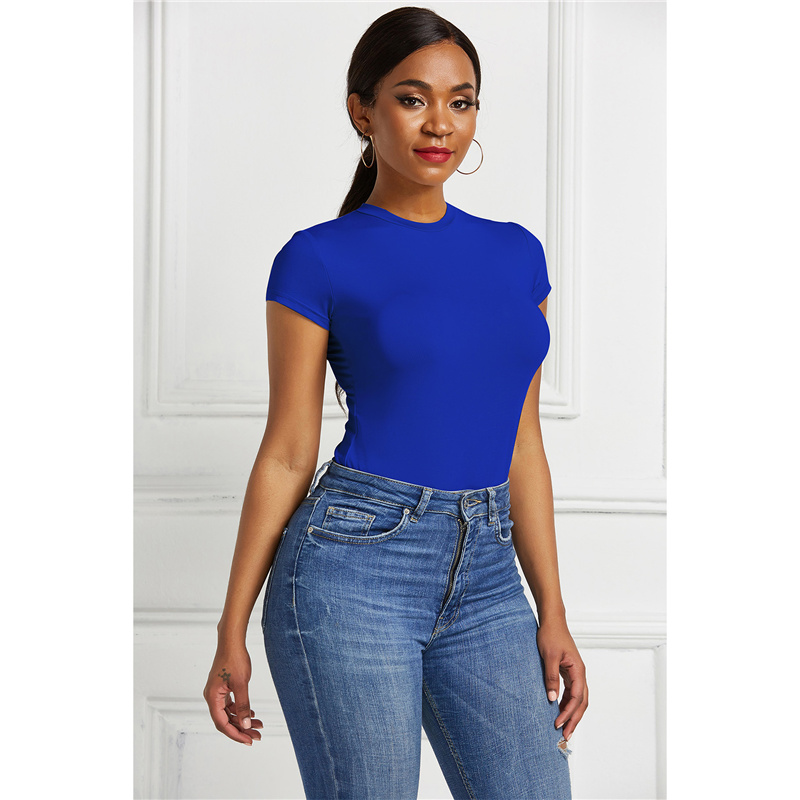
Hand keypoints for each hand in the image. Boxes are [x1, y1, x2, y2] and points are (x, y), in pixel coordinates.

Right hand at [203, 644, 262, 744]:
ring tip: (258, 725)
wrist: (232, 641)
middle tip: (256, 736)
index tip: (248, 741)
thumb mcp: (241, 684)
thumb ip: (243, 706)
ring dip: (242, 720)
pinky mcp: (222, 688)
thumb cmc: (234, 659)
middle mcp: (212, 697)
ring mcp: (217, 692)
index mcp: (212, 698)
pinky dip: (240, 710)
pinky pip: (230, 704)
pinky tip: (252, 713)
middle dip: (241, 729)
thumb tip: (246, 725)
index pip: (222, 723)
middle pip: (225, 720)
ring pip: (228, 713)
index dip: (235, 734)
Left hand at [536, 617, 587, 740]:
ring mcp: (575, 674)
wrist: (552, 621)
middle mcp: (580, 674)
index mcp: (578, 670)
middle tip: (566, 736)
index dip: (568, 712)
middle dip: (574, 720)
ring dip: (572, 714)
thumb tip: (552, 699)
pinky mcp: (569, 672)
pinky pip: (571, 693)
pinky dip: (567, 704)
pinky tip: (559, 711)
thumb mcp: (548, 656)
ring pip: (578, 699)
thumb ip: (551, 677)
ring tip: (563, 728)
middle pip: (582, 702)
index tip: (558, 723)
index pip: (577, 697)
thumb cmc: (551, 635)